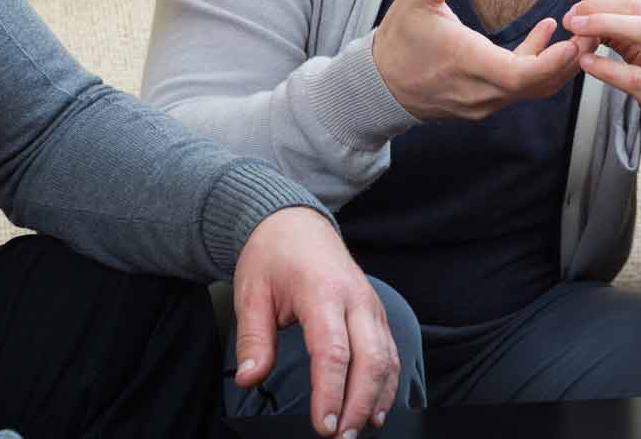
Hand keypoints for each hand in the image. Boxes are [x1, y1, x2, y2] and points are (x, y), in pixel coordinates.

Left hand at [233, 207, 399, 437]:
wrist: (296, 223)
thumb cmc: (272, 257)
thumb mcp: (251, 294)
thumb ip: (253, 340)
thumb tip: (249, 379)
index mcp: (322, 292)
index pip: (332, 352)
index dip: (330, 393)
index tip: (323, 426)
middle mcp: (355, 299)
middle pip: (370, 359)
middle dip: (358, 404)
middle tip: (341, 438)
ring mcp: (371, 305)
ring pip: (387, 358)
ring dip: (376, 398)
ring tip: (358, 431)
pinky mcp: (376, 313)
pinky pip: (390, 351)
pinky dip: (387, 383)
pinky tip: (375, 409)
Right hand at [372, 0, 586, 120]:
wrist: (379, 83)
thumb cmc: (400, 36)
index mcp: (465, 62)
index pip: (519, 74)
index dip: (552, 61)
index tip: (575, 41)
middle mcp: (479, 90)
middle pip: (537, 84)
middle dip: (569, 58)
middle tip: (593, 29)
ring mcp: (482, 102)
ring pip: (531, 89)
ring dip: (557, 63)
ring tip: (579, 31)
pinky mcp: (484, 104)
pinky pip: (519, 88)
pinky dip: (538, 67)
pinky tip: (545, 33)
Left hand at [563, 0, 640, 170]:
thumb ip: (629, 35)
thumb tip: (589, 16)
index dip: (604, 0)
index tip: (578, 10)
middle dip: (599, 8)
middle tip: (571, 17)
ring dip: (602, 25)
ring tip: (574, 30)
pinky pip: (636, 78)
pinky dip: (607, 67)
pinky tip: (585, 62)